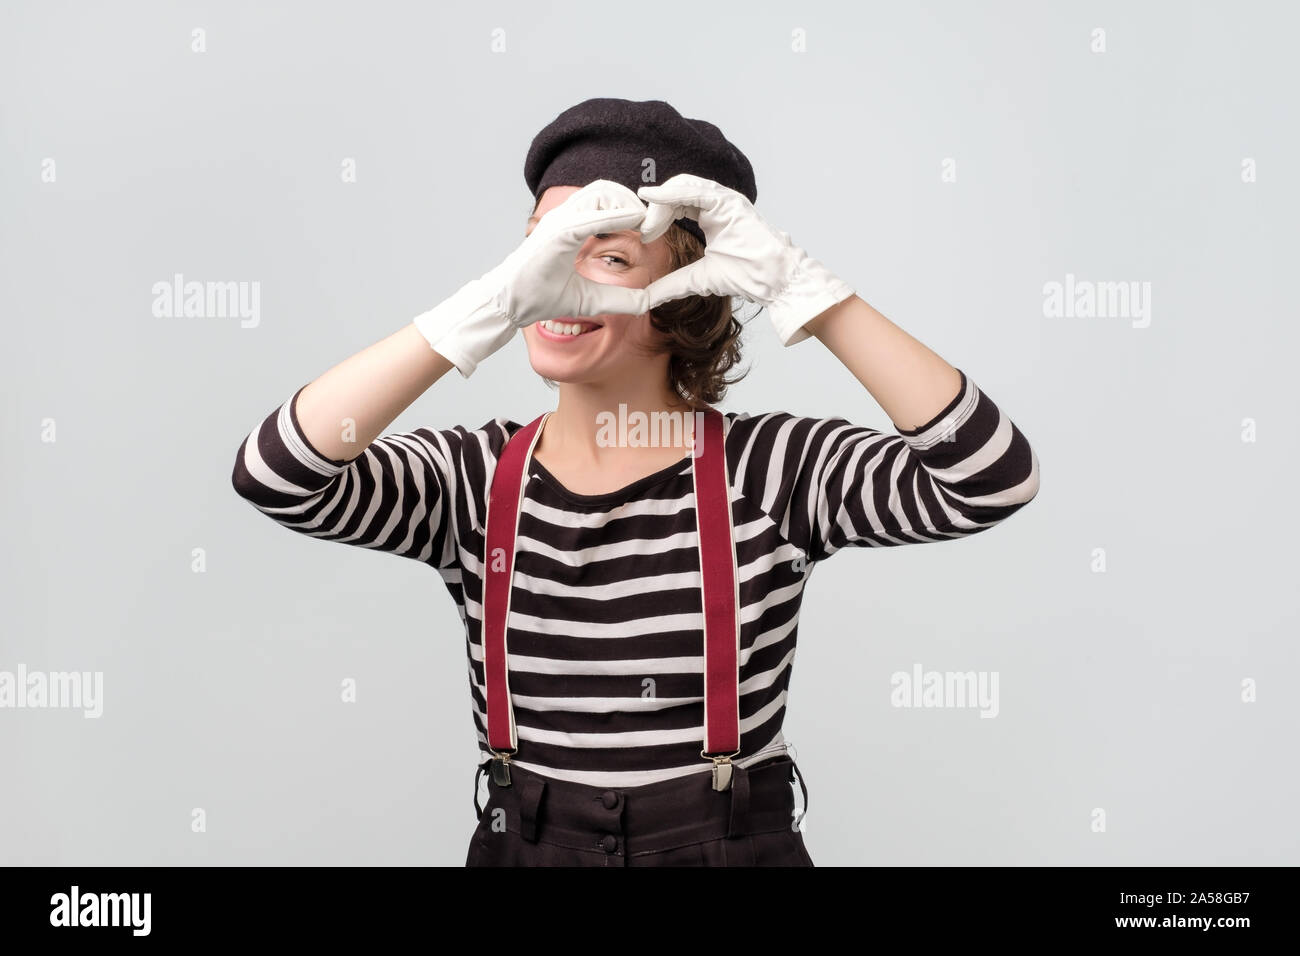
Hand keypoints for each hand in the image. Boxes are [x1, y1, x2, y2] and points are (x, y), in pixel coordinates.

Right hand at [413, 179, 650, 376]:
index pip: (605, 199)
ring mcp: (559, 222)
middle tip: (650, 226)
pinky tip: (636, 227)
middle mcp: (564, 217)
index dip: (632, 208)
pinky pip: (591, 218)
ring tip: (643, 228)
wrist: (509, 306)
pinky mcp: (557, 236)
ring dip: (628, 206)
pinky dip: (616, 218)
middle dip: (633, 201)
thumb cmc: (541, 297)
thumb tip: (649, 304)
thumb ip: (621, 298)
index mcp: (570, 225)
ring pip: (601, 193)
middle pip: (607, 188)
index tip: (650, 231)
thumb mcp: (591, 299)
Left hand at [636, 174, 853, 345]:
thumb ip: (671, 284)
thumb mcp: (697, 279)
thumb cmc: (746, 277)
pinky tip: (652, 197)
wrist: (773, 281)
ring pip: (682, 186)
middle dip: (656, 209)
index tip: (645, 235)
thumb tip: (644, 300)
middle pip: (675, 191)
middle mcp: (716, 203)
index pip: (675, 203)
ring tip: (650, 225)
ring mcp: (724, 200)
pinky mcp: (729, 202)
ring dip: (661, 203)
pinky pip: (695, 191)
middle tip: (645, 232)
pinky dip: (671, 192)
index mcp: (710, 215)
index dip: (657, 215)